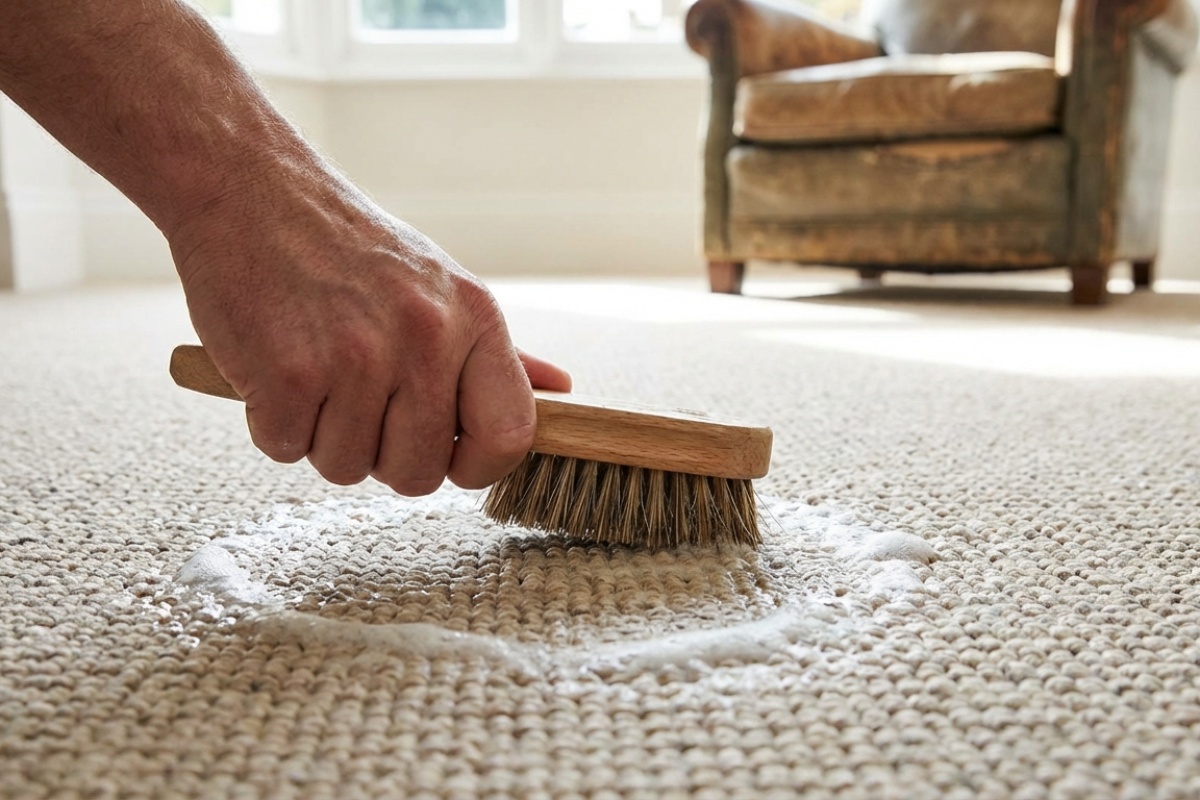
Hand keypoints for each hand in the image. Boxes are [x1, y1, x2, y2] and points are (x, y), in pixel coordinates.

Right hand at [171, 162, 569, 494]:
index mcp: (474, 318)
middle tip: (357, 399)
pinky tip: (274, 367)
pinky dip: (272, 423)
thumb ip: (499, 353)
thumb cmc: (348, 248)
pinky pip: (286, 449)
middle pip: (419, 472)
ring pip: (347, 468)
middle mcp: (425, 338)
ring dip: (322, 436)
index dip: (478, 466)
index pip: (511, 435)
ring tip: (314, 370)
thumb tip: (560, 392)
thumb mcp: (441, 286)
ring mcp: (356, 358)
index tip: (447, 455)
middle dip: (382, 454)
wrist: (251, 191)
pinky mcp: (287, 374)